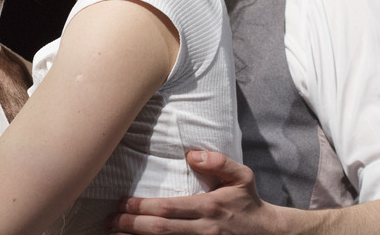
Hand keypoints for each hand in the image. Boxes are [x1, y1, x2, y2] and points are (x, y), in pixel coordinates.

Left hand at [109, 151, 278, 233]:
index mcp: (209, 208)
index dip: (142, 207)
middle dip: (132, 225)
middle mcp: (203, 230)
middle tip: (110, 220)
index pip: (169, 209)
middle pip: (160, 230)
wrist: (269, 234)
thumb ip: (219, 162)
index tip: (123, 202)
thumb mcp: (242, 176)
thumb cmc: (248, 203)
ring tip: (114, 234)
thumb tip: (191, 153)